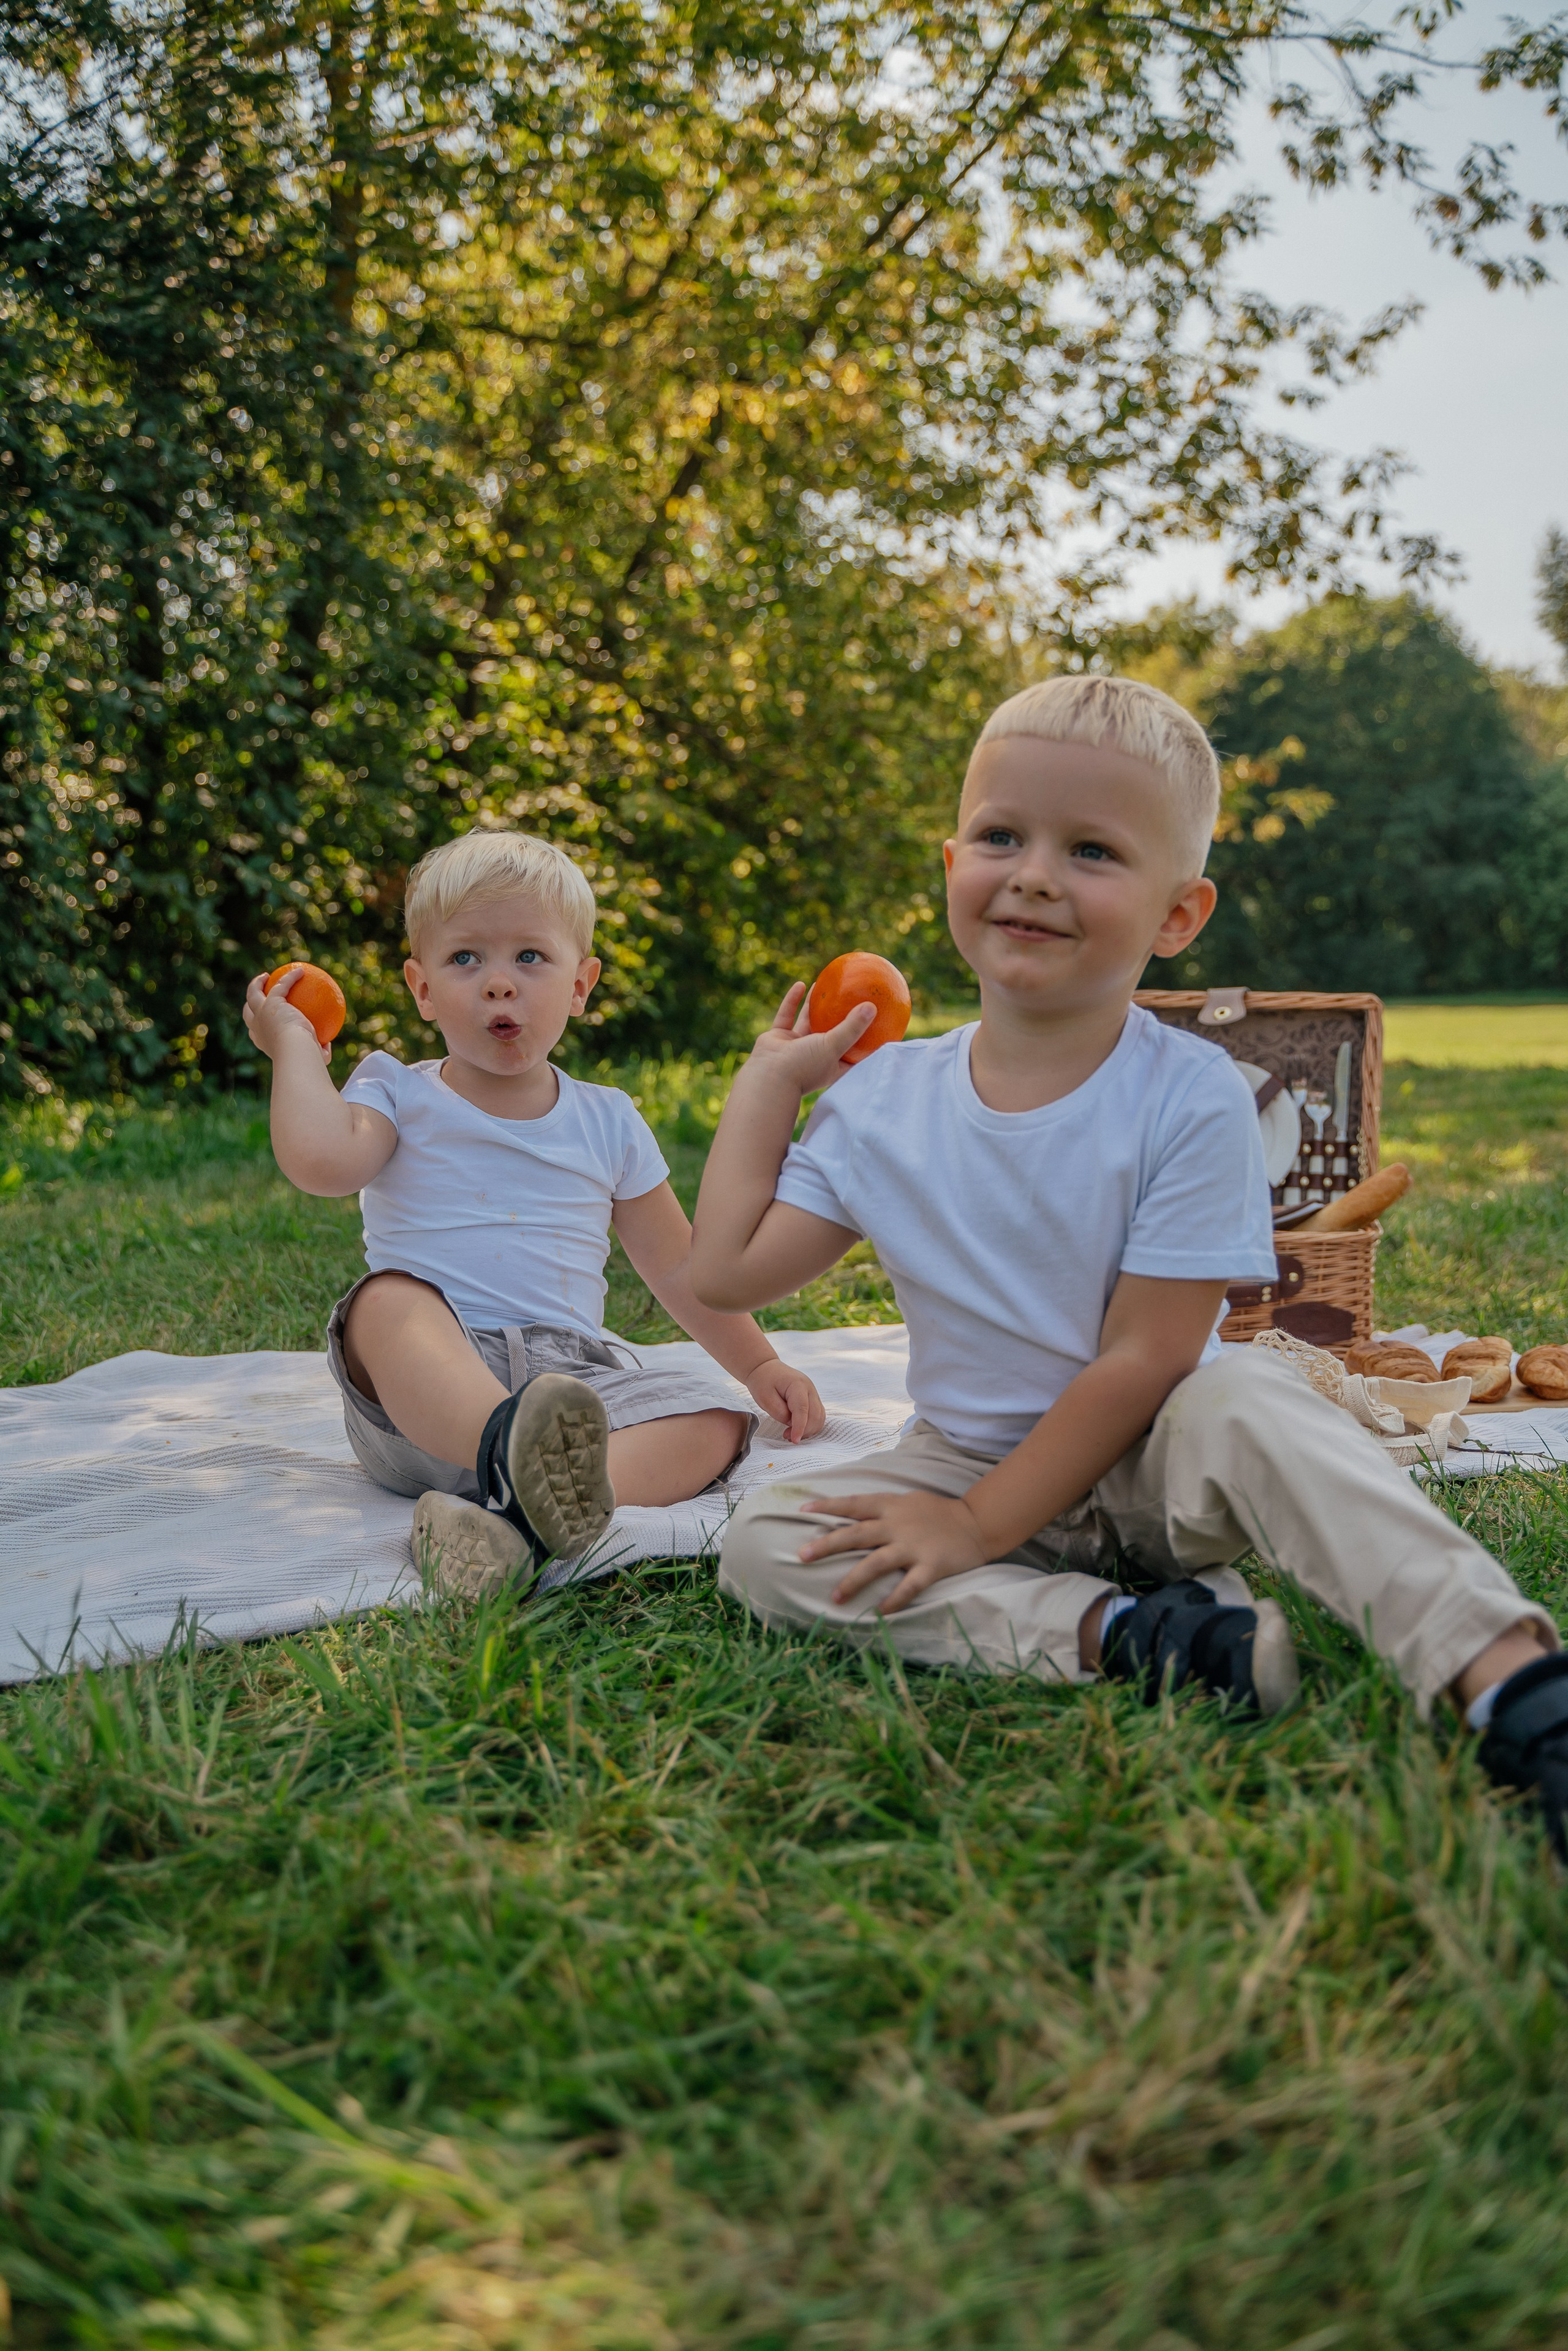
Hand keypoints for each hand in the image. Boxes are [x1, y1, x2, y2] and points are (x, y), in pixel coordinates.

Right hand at [243, 967, 330, 1063]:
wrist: (296, 1051)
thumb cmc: (306, 1057)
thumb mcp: (315, 1056)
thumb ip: (320, 1050)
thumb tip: (327, 1046)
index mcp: (263, 1041)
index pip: (256, 1032)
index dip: (258, 1025)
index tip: (268, 1019)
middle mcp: (257, 1028)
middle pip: (248, 1012)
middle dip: (251, 1003)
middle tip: (261, 994)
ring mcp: (261, 1014)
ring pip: (252, 994)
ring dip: (256, 984)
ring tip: (267, 976)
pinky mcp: (271, 1003)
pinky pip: (281, 984)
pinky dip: (290, 977)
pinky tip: (301, 971)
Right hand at [743, 981, 874, 1098]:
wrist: (769, 1076)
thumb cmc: (805, 1066)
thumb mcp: (835, 1046)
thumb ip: (853, 1027)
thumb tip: (872, 1007)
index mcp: (832, 1065)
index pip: (853, 1052)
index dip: (865, 1039)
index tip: (878, 1022)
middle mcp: (815, 1055)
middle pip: (830, 1031)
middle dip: (838, 1015)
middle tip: (849, 995)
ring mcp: (795, 1047)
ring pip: (807, 1020)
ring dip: (813, 1004)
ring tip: (823, 985)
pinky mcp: (779, 1037)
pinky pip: (786, 1015)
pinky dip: (792, 1000)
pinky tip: (801, 984)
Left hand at [745, 1357, 826, 1441]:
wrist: (766, 1369)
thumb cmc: (763, 1381)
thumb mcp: (764, 1398)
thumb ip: (780, 1412)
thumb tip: (792, 1423)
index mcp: (797, 1384)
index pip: (802, 1409)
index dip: (800, 1427)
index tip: (795, 1440)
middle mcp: (809, 1388)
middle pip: (815, 1415)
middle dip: (803, 1430)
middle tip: (786, 1436)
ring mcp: (813, 1393)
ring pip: (819, 1417)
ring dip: (808, 1429)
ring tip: (790, 1433)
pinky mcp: (812, 1399)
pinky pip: (818, 1416)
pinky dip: (810, 1426)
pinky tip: (797, 1429)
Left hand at [798, 1490, 990, 1612]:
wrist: (977, 1522)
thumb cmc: (936, 1513)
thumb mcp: (906, 1501)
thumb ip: (880, 1508)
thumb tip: (849, 1514)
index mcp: (890, 1506)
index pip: (853, 1503)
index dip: (828, 1505)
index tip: (802, 1509)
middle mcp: (898, 1525)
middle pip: (856, 1534)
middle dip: (828, 1544)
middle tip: (802, 1555)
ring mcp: (914, 1546)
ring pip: (877, 1563)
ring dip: (854, 1580)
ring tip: (835, 1597)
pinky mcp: (931, 1566)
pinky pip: (909, 1585)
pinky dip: (894, 1599)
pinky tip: (879, 1612)